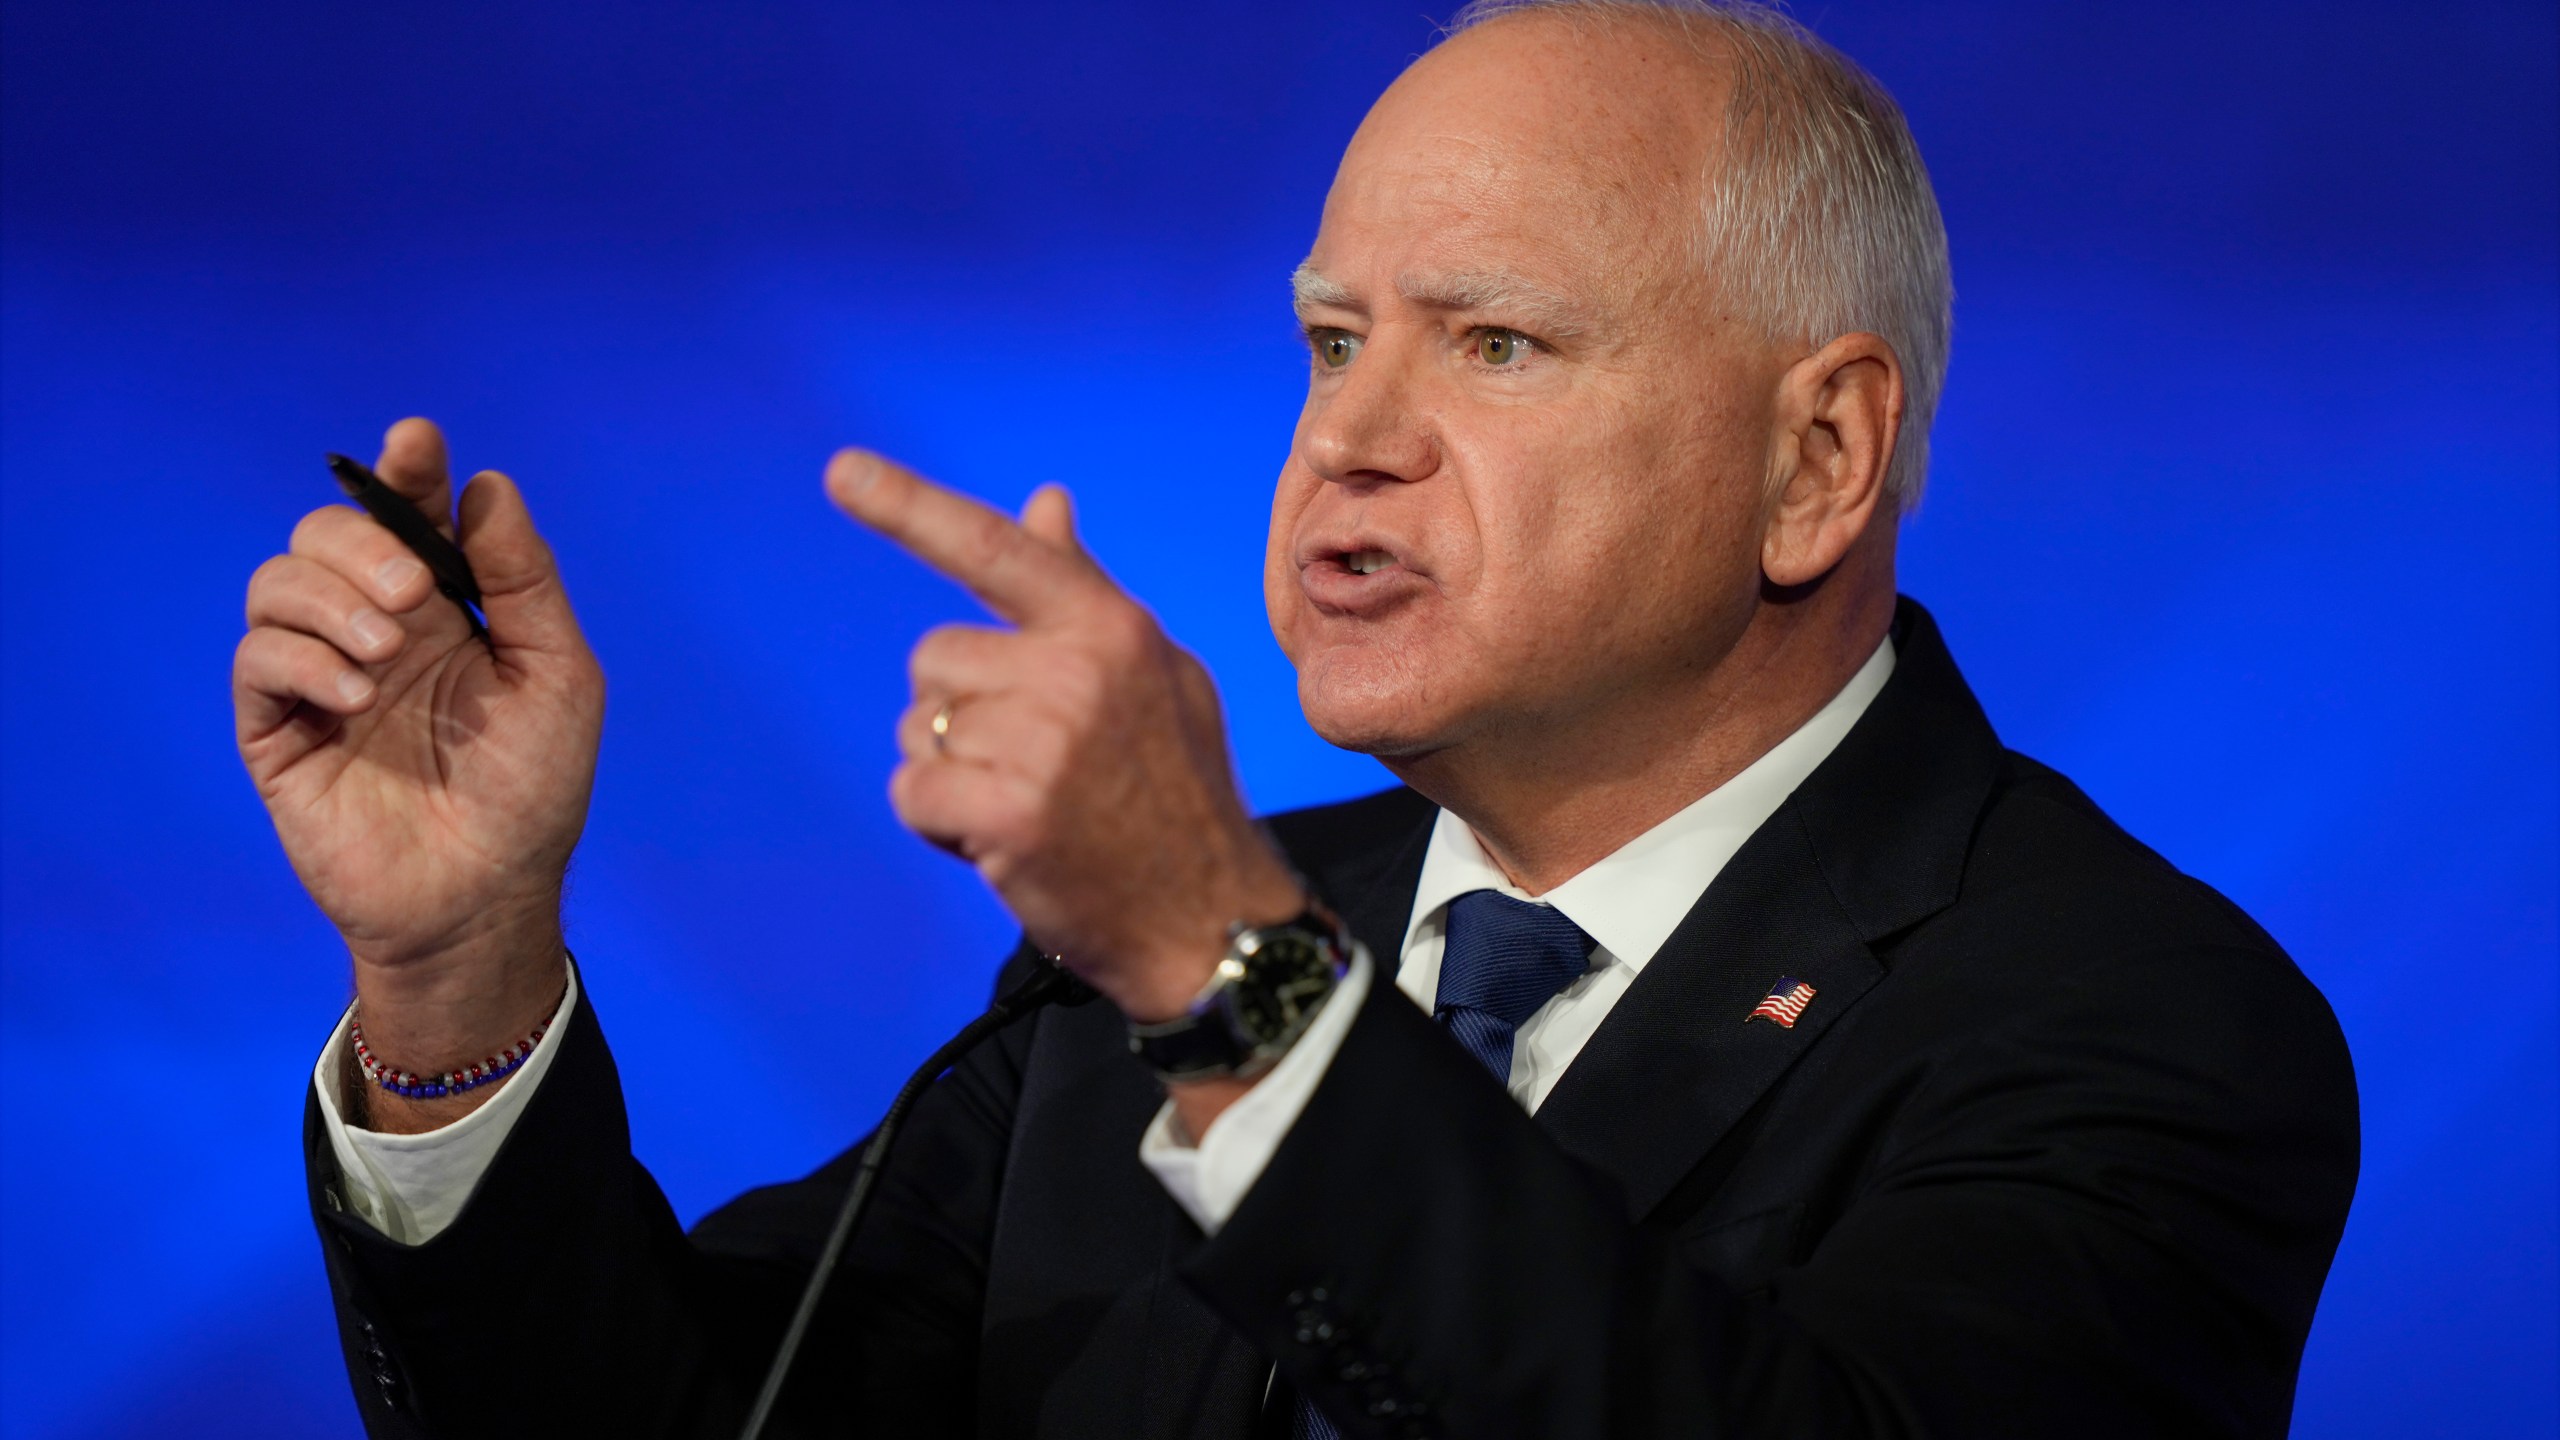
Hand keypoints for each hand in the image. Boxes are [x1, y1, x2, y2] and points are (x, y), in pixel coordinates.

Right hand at [236, 419, 600, 1117]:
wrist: (486, 895)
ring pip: (278, 582)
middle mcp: (378, 630)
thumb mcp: (558, 677)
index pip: (409, 514)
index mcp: (448, 608)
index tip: (416, 441)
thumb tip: (487, 486)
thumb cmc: (534, 791)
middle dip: (362, 540)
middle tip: (411, 593)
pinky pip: (257, 659)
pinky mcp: (278, 730)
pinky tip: (355, 694)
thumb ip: (523, 581)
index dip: (406, 470)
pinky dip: (302, 658)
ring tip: (386, 652)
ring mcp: (322, 676)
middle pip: (326, 532)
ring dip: (329, 598)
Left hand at [827, 450, 1302, 1023]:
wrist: (1212, 922)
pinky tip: (1005, 844)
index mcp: (1110, 626)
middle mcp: (1077, 669)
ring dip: (953, 773)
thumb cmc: (1174, 793)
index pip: (995, 549)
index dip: (909, 506)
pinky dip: (940, 825)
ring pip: (918, 730)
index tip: (840, 470)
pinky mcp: (1010, 809)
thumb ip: (1082, 590)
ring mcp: (1043, 739)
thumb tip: (1043, 499)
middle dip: (960, 713)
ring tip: (1031, 806)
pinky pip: (912, 792)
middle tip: (1036, 766)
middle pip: (935, 660)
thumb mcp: (1152, 674)